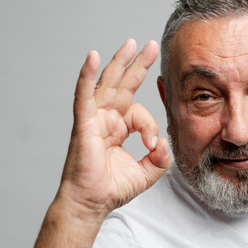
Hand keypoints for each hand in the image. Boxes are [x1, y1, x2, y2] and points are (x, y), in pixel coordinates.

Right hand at [58, 39, 170, 220]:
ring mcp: (93, 119)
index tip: (153, 147)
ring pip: (107, 84)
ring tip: (130, 44)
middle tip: (150, 45)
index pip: (139, 113)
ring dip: (118, 62)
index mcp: (118, 127)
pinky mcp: (83, 123)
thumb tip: (164, 143)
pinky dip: (87, 75)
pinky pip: (84, 95)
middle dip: (137, 64)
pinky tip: (92, 56)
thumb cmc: (111, 189)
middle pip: (123, 84)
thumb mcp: (147, 173)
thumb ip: (161, 158)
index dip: (150, 126)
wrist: (91, 203)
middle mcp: (105, 119)